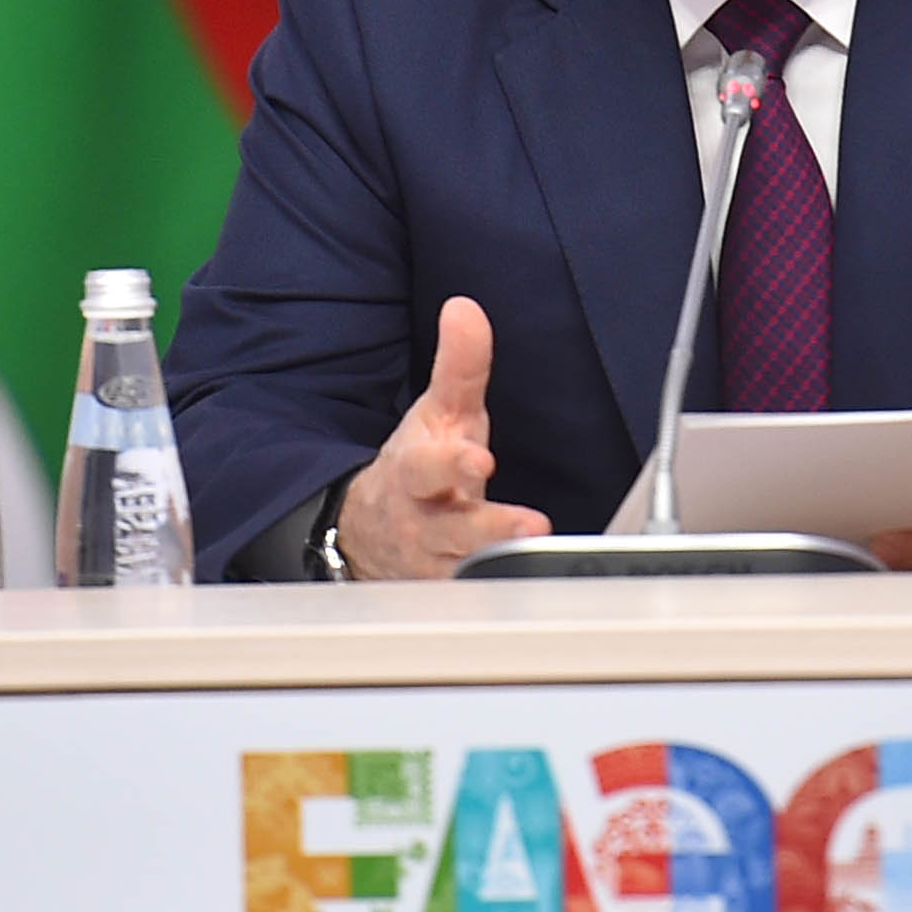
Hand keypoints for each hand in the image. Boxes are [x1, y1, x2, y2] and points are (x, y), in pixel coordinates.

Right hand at [335, 297, 552, 579]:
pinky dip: (497, 602)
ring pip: (468, 573)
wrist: (370, 530)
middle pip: (457, 529)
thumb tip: (466, 308)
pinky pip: (475, 603)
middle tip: (533, 525)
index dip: (452, 464)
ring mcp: (437, 565)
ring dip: (503, 570)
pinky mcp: (450, 596)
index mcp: (418, 474)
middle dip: (492, 527)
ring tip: (542, 558)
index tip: (480, 460)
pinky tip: (531, 595)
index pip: (429, 467)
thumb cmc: (416, 467)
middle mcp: (426, 522)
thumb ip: (459, 366)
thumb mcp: (437, 414)